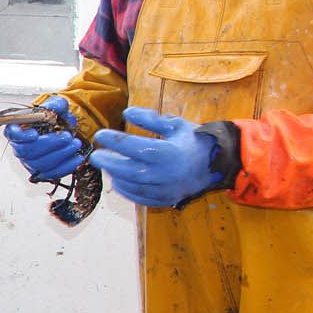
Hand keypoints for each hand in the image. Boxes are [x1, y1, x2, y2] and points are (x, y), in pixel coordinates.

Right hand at [4, 97, 84, 180]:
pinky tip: (77, 158)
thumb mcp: (57, 105)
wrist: (64, 128)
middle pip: (26, 151)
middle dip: (49, 145)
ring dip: (61, 155)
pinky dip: (66, 167)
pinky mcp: (41, 171)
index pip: (11, 134)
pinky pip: (51, 174)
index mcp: (18, 128)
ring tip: (75, 144)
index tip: (35, 134)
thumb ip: (54, 104)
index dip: (21, 136)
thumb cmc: (55, 117)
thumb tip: (51, 109)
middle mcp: (20, 146)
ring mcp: (29, 161)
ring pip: (40, 164)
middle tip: (67, 137)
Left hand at [89, 107, 222, 207]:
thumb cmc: (194, 141)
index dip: (113, 140)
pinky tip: (118, 180)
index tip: (100, 134)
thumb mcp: (175, 125)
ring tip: (106, 165)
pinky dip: (126, 190)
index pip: (133, 146)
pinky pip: (140, 198)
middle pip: (127, 170)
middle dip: (108, 162)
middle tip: (96, 154)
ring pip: (132, 185)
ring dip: (115, 175)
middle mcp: (165, 174)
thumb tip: (126, 113)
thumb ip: (150, 119)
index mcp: (167, 152)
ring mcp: (165, 189)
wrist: (217, 164)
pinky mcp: (166, 200)